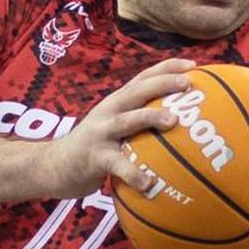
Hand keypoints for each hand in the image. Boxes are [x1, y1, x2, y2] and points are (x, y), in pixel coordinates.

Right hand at [45, 58, 194, 197]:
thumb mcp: (117, 128)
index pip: (144, 78)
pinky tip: (150, 184)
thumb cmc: (96, 147)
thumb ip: (141, 122)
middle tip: (188, 82)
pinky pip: (117, 165)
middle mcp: (110, 111)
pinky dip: (134, 174)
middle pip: (137, 91)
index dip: (167, 68)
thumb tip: (181, 125)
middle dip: (162, 83)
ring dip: (150, 117)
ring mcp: (101, 132)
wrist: (54, 165)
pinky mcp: (94, 157)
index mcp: (119, 102)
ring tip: (174, 121)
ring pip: (127, 120)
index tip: (194, 64)